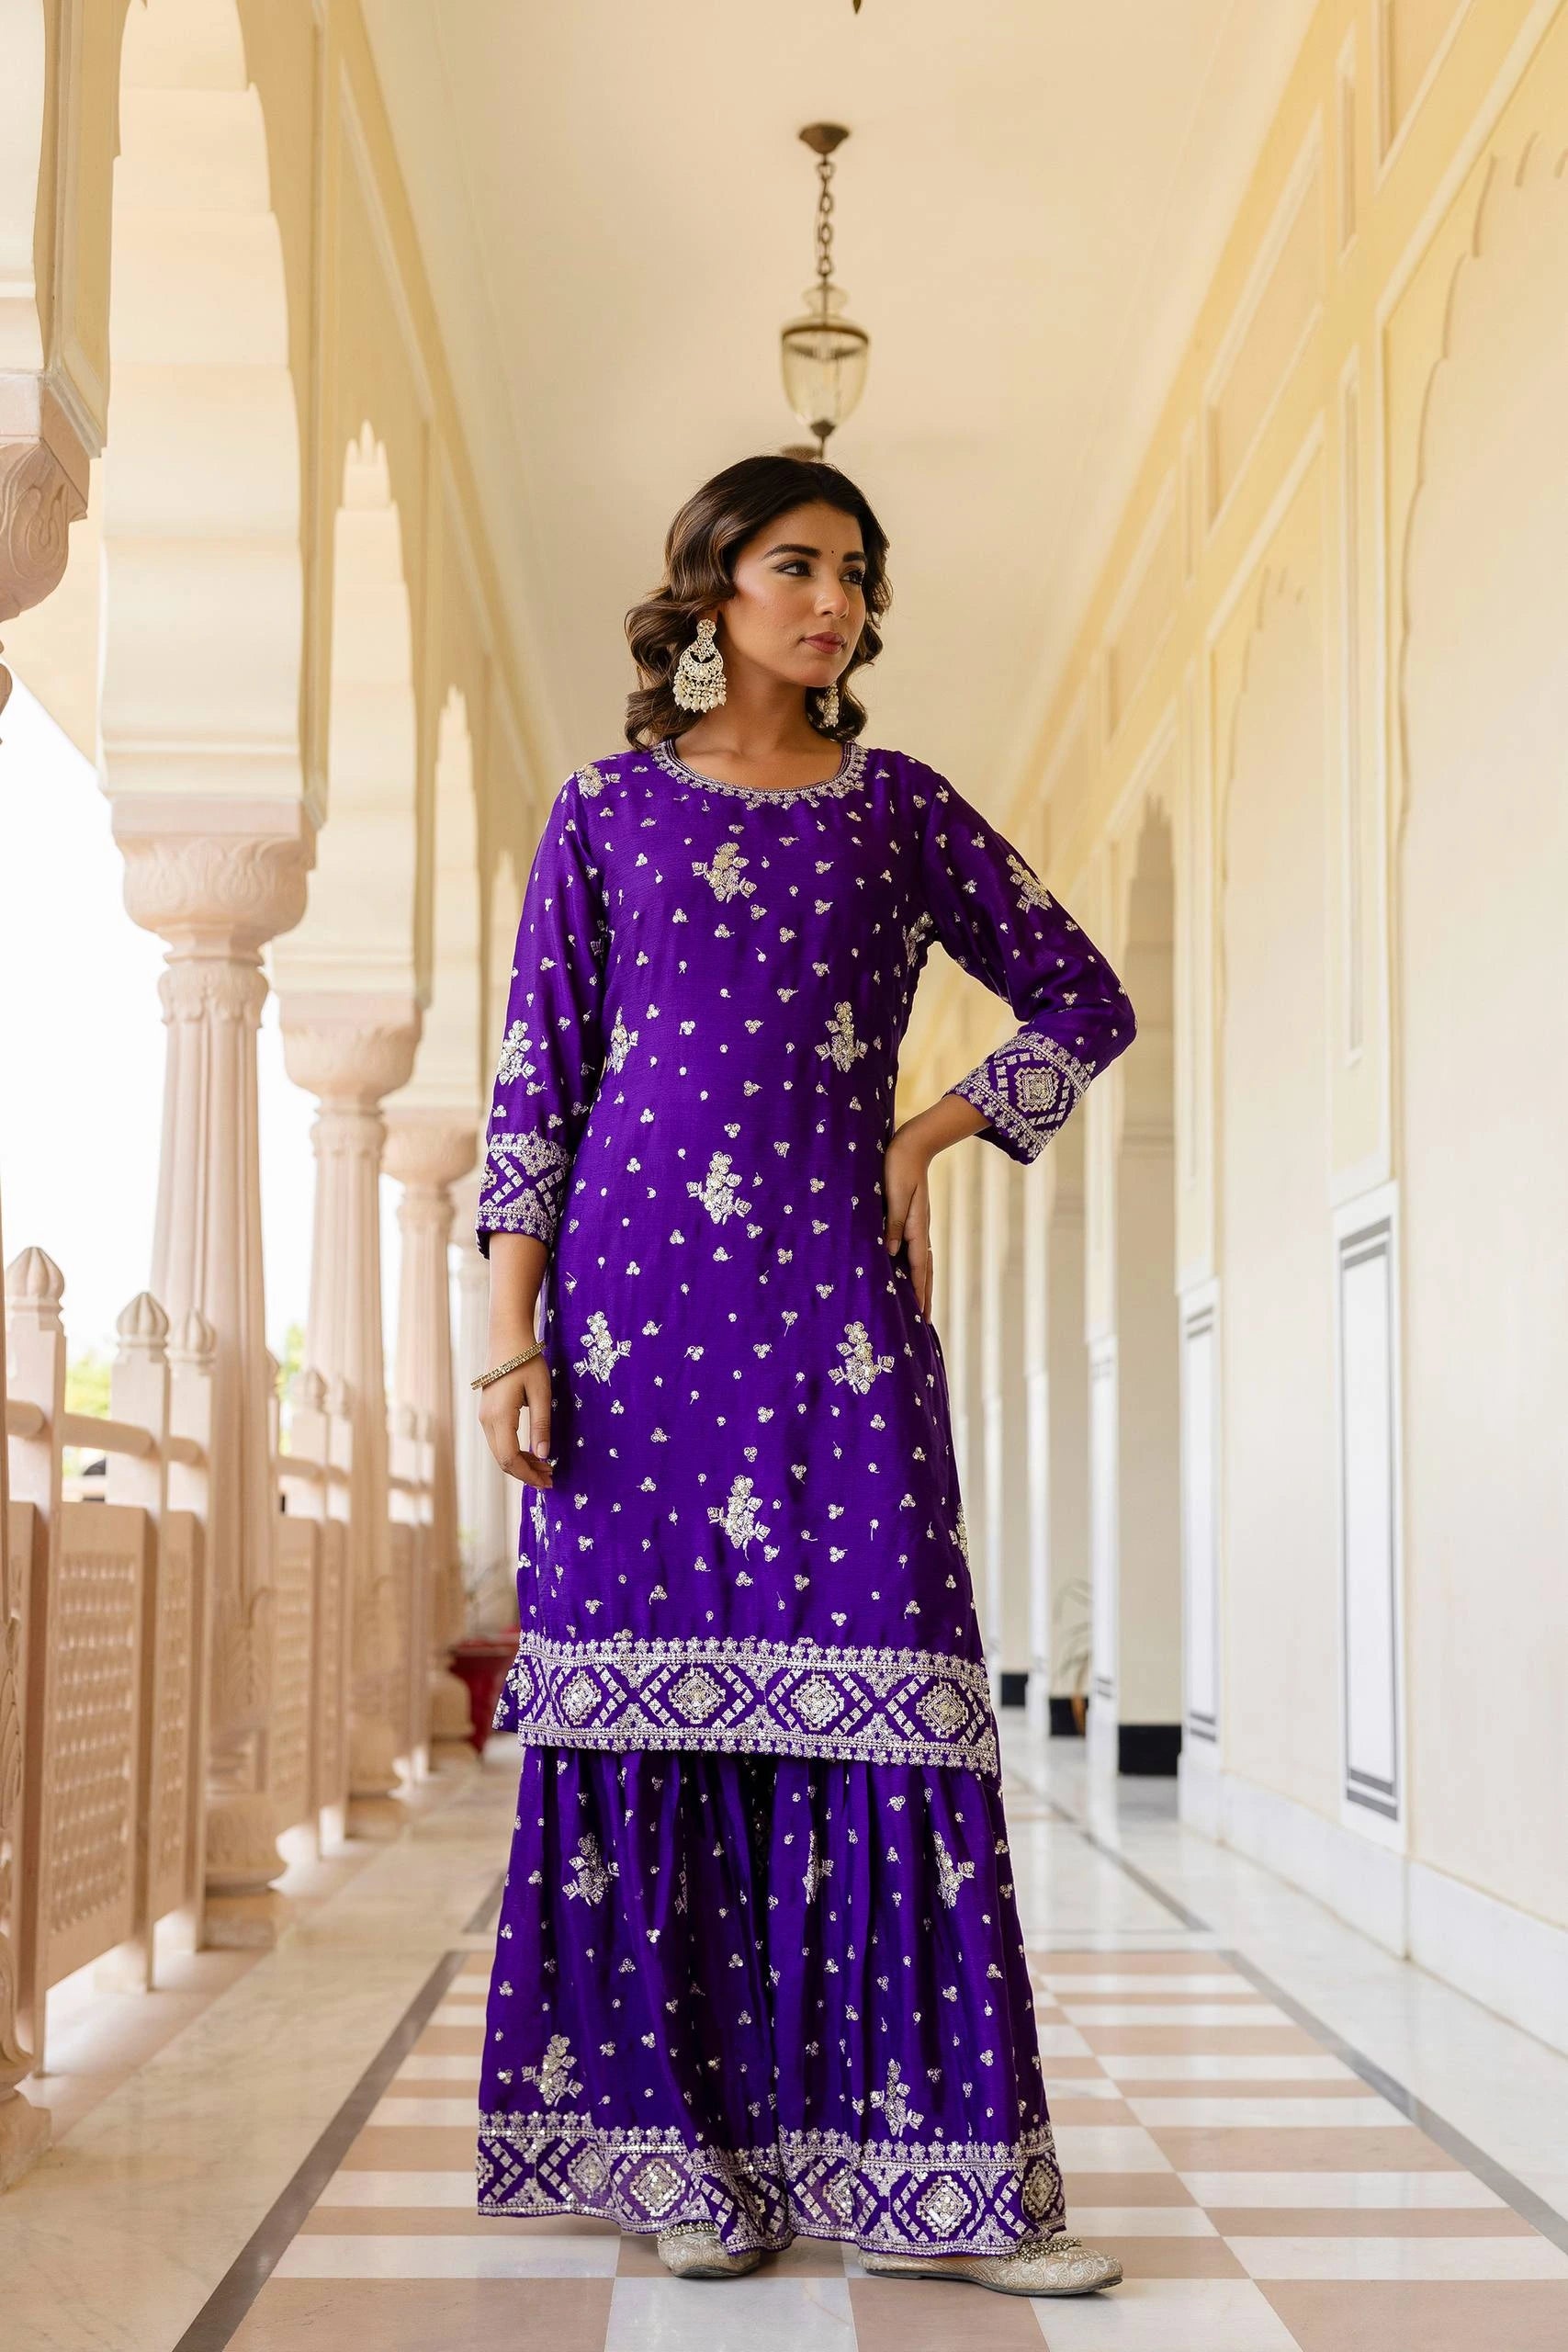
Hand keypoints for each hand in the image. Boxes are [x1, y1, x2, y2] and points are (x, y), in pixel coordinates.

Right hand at [478, 1351, 554, 1487]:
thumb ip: (541, 1425)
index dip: (528, 1475)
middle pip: (503, 1460)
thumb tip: (543, 1455)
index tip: (548, 1482)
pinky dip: (515, 1451)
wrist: (507, 1337)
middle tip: (551, 1477)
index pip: (510, 1459)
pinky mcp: (488, 1412)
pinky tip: (532, 1452)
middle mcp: (486, 1420)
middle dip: (526, 1473)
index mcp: (499, 1417)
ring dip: (521, 1463)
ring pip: (500, 1452)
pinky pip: (499, 1441)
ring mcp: (484, 1417)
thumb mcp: (541, 1393)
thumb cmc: (527, 1361)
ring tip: (545, 1467)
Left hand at [883, 1120, 935, 1320]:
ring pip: (923, 1262)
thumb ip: (893, 1224)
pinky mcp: (912, 1219)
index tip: (920, 1316)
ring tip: (922, 1306)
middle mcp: (921, 1230)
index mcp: (916, 1227)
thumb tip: (890, 1253)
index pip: (919, 1267)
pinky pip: (916, 1251)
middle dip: (926, 1297)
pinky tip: (909, 1273)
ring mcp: (918, 1226)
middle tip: (927, 1323)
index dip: (918, 1292)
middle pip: (926, 1271)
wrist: (910, 1145)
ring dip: (923, 1285)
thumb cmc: (898, 1167)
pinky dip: (917, 1268)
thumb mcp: (894, 1195)